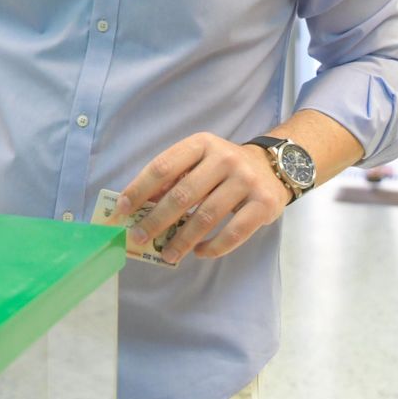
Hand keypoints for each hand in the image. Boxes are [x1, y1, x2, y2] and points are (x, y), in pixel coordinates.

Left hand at [108, 133, 291, 263]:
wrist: (275, 166)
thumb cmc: (224, 167)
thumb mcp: (198, 161)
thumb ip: (173, 177)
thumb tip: (141, 204)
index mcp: (201, 144)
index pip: (163, 167)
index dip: (139, 189)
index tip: (122, 208)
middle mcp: (225, 159)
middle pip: (183, 195)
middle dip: (156, 219)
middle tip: (139, 237)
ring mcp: (246, 181)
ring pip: (206, 217)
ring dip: (182, 240)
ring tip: (167, 254)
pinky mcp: (264, 204)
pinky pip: (234, 232)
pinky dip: (213, 247)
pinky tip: (198, 252)